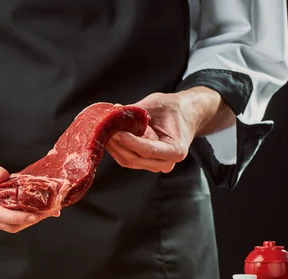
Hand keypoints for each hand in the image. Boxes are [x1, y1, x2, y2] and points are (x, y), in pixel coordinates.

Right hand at [0, 125, 58, 232]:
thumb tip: (4, 178)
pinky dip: (13, 220)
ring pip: (2, 227)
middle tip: (49, 212)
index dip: (18, 217)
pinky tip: (26, 211)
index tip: (35, 215)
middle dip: (28, 220)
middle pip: (3, 224)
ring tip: (42, 212)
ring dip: (23, 221)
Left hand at [106, 87, 234, 172]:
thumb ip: (135, 111)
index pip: (147, 150)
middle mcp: (167, 163)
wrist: (185, 116)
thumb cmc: (174, 110)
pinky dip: (116, 147)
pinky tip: (109, 135)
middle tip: (103, 129)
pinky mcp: (144, 163)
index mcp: (176, 150)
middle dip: (117, 144)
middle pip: (134, 158)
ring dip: (113, 147)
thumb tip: (113, 112)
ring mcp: (155, 165)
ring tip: (104, 131)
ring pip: (127, 160)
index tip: (115, 131)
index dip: (129, 141)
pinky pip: (126, 158)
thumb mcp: (157, 105)